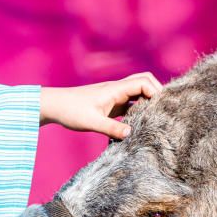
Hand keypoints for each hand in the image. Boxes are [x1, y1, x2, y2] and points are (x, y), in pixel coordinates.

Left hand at [39, 72, 161, 138]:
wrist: (54, 106)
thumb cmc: (71, 111)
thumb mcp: (92, 122)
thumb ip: (111, 129)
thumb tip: (131, 135)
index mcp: (114, 89)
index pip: (143, 82)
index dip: (156, 92)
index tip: (160, 108)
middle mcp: (116, 89)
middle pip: (144, 81)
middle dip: (156, 92)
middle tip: (163, 109)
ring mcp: (114, 96)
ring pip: (138, 91)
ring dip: (148, 99)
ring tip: (156, 116)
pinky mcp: (111, 104)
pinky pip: (131, 101)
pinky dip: (139, 107)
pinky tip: (141, 121)